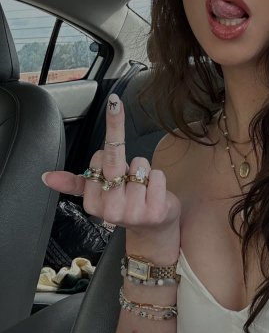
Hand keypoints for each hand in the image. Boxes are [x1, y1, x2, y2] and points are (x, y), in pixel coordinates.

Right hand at [42, 94, 180, 239]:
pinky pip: (157, 175)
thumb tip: (46, 177)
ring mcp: (132, 211)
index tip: (109, 137)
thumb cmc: (127, 204)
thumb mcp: (100, 193)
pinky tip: (154, 193)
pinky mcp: (154, 211)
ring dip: (144, 171)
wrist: (153, 230)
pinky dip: (158, 178)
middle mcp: (109, 209)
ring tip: (142, 188)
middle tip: (114, 103)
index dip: (107, 154)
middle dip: (114, 125)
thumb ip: (74, 183)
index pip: (97, 158)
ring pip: (139, 164)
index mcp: (92, 201)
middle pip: (113, 157)